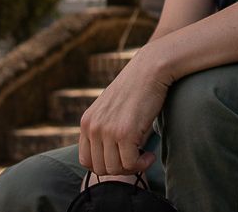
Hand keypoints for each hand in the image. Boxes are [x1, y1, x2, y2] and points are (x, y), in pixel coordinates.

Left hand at [78, 52, 168, 176]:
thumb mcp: (112, 109)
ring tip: (145, 156)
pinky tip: (150, 155)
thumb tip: (116, 159)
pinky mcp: (125, 132)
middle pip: (100, 168)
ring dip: (132, 167)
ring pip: (114, 169)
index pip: (86, 161)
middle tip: (137, 159)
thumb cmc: (137, 89)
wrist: (151, 69)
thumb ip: (106, 129)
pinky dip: (142, 164)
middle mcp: (92, 127)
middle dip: (120, 169)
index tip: (123, 159)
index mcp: (87, 122)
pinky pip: (130, 163)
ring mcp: (107, 130)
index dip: (106, 165)